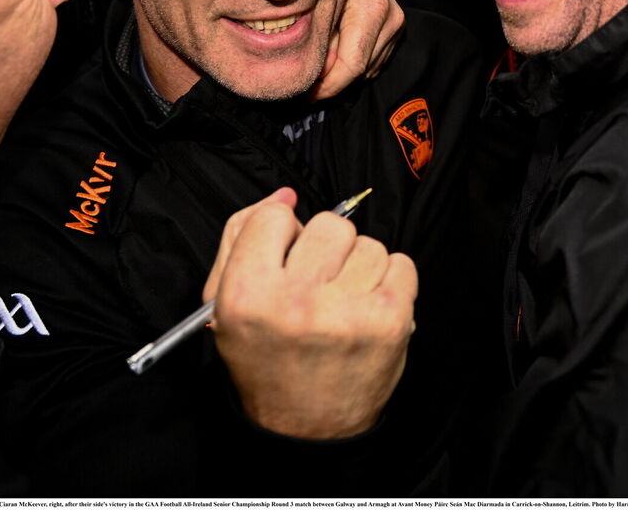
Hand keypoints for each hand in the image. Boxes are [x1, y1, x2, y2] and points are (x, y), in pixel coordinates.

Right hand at [205, 189, 417, 438]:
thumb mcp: (226, 302)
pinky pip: (401, 263)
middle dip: (324, 250)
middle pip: (327, 225)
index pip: (272, 218)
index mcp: (247, 294)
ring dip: (358, 267)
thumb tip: (286, 196)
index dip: (282, 236)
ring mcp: (348, 312)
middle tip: (317, 286)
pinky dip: (389, 281)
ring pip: (367, 243)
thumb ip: (243, 237)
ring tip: (343, 302)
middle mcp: (297, 302)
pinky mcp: (390, 321)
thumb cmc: (265, 359)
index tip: (285, 262)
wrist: (304, 431)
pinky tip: (369, 307)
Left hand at [309, 0, 403, 100]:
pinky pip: (373, 58)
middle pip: (360, 71)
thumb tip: (314, 71)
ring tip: (317, 61)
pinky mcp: (397, 25)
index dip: (326, 86)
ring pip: (367, 68)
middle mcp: (390, 17)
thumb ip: (318, 36)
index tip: (305, 93)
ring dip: (341, 70)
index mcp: (372, 8)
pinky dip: (353, 60)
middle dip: (331, 80)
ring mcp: (397, 22)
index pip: (351, 66)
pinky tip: (334, 49)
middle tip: (305, 80)